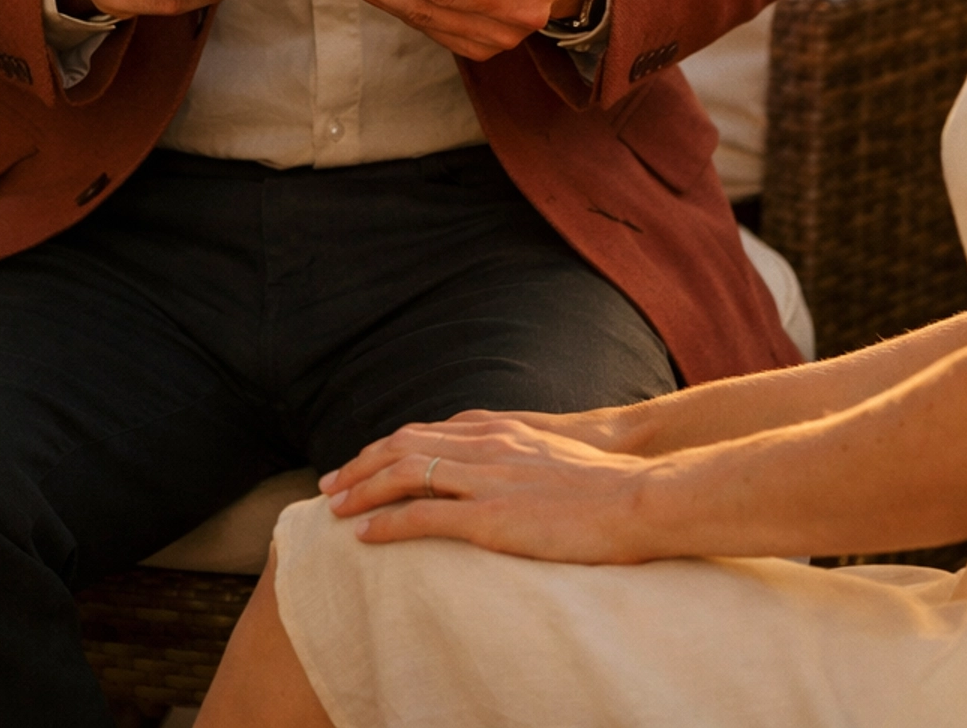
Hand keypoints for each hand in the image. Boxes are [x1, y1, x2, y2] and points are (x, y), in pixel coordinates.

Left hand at [318, 415, 658, 564]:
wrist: (637, 495)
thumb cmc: (604, 483)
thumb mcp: (550, 455)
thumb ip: (516, 455)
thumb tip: (497, 471)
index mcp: (500, 430)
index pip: (425, 433)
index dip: (386, 448)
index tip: (359, 463)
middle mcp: (486, 445)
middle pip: (404, 447)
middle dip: (360, 465)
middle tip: (329, 485)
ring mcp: (487, 480)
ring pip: (405, 476)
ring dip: (362, 491)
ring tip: (334, 509)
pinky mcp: (491, 518)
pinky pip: (425, 518)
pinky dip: (387, 524)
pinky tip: (365, 536)